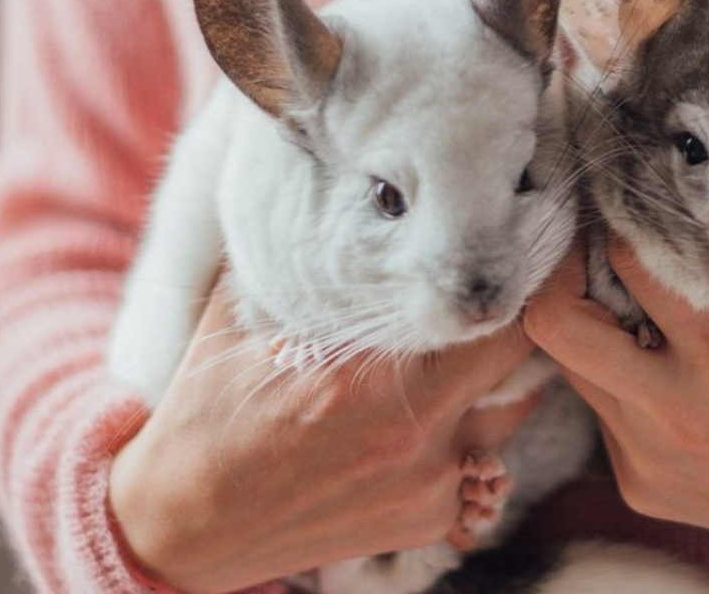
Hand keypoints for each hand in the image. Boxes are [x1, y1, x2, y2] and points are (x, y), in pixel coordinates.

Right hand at [109, 286, 539, 593]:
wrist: (184, 525)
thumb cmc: (211, 414)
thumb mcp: (243, 317)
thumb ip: (302, 261)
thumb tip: (328, 183)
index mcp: (370, 380)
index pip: (495, 320)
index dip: (521, 282)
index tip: (525, 251)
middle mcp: (413, 437)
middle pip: (522, 367)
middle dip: (516, 329)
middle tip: (506, 298)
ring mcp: (426, 487)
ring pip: (508, 417)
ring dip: (494, 384)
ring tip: (465, 356)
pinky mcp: (426, 522)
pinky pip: (478, 465)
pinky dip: (466, 438)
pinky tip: (429, 419)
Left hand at [524, 240, 708, 580]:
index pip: (628, 261)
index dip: (621, 217)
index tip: (629, 196)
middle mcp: (676, 413)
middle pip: (555, 322)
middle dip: (560, 272)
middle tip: (590, 248)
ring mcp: (652, 457)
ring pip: (572, 368)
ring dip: (592, 327)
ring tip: (632, 305)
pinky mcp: (643, 488)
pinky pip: (600, 412)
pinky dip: (617, 380)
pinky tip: (663, 369)